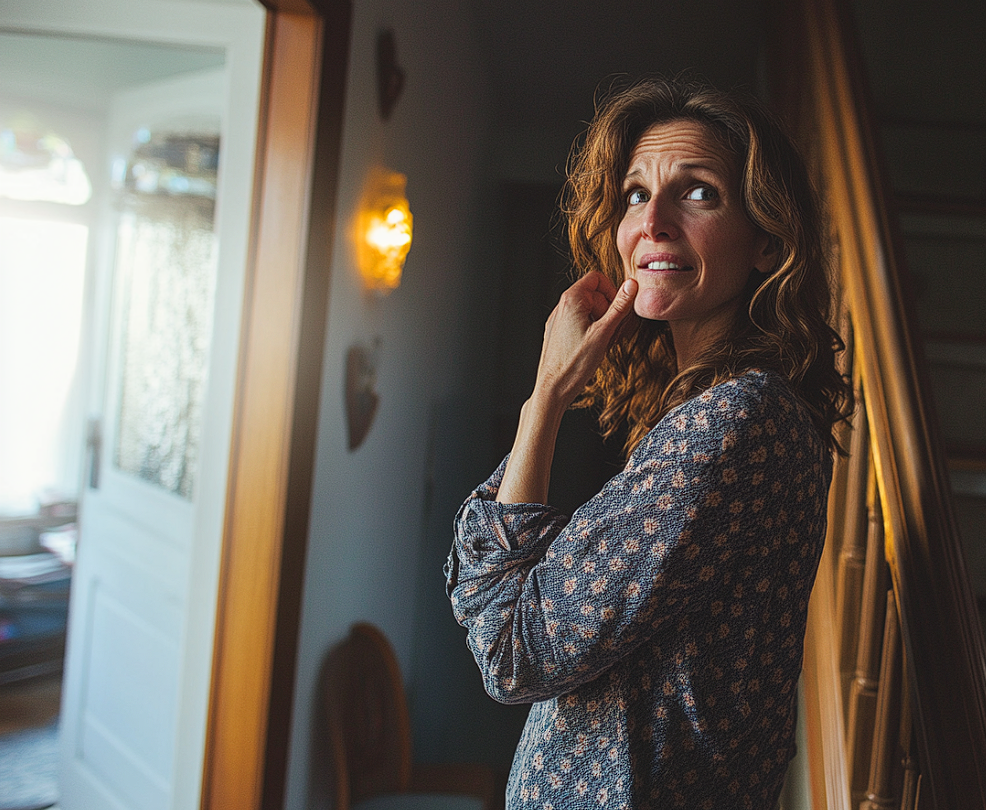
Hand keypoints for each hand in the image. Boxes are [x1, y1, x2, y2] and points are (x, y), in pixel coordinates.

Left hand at [532, 272, 637, 413]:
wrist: (552, 389)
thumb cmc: (574, 364)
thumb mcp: (603, 333)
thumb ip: (619, 307)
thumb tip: (632, 285)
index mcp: (571, 300)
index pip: (596, 278)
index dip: (613, 290)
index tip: (621, 308)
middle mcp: (561, 307)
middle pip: (594, 295)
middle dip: (609, 310)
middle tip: (616, 332)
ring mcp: (558, 320)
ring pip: (588, 310)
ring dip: (602, 322)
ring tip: (606, 343)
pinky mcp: (558, 333)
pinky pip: (579, 323)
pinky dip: (592, 331)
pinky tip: (596, 348)